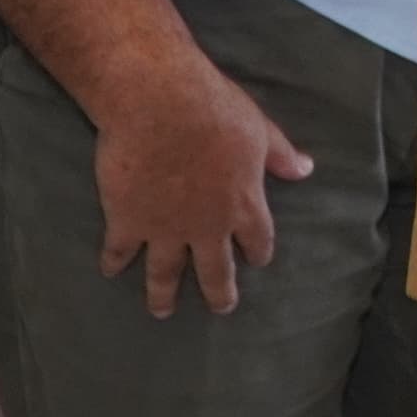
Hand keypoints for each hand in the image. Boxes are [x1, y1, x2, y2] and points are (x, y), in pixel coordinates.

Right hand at [90, 53, 313, 316]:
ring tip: (162, 310)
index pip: (258, 240)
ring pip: (165, 273)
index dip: (258, 252)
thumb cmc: (217, 111)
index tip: (256, 260)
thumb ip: (280, 155)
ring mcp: (165, 229)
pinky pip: (119, 249)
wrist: (160, 105)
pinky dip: (114, 261)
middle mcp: (206, 227)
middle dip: (220, 293)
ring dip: (163, 294)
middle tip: (222, 308)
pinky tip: (110, 270)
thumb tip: (306, 169)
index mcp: (243, 205)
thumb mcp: (260, 130)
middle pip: (216, 270)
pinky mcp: (126, 221)